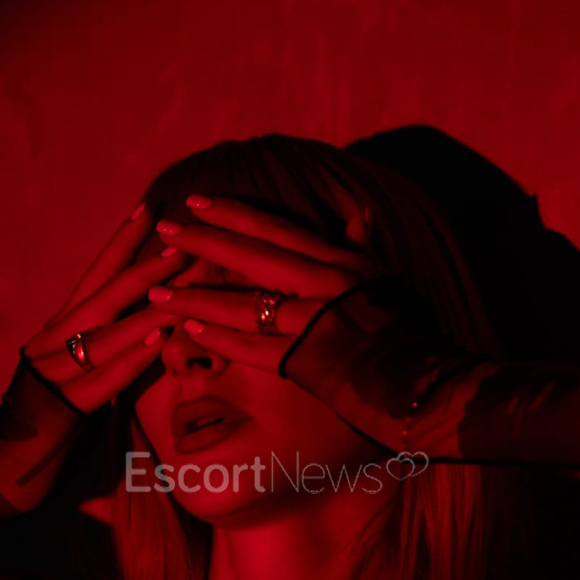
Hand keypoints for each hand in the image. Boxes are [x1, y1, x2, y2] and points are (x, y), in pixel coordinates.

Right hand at [22, 204, 187, 410]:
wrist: (12, 457)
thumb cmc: (56, 407)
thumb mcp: (78, 361)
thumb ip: (106, 335)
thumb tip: (152, 310)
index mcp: (61, 324)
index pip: (94, 274)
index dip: (122, 241)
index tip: (150, 209)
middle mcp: (55, 339)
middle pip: (104, 296)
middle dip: (146, 270)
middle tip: (182, 246)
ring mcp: (57, 371)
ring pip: (106, 334)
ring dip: (148, 312)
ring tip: (182, 294)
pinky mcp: (66, 406)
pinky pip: (104, 378)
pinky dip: (132, 359)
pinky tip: (159, 342)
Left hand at [144, 195, 381, 372]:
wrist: (421, 378)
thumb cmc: (403, 325)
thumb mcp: (383, 274)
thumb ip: (361, 244)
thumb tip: (359, 213)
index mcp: (336, 259)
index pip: (274, 227)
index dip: (231, 212)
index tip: (195, 201)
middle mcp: (321, 284)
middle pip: (250, 257)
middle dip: (203, 242)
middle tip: (165, 233)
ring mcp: (312, 322)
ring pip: (242, 304)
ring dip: (196, 297)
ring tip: (159, 291)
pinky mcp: (305, 361)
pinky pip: (253, 348)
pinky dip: (221, 338)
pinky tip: (190, 329)